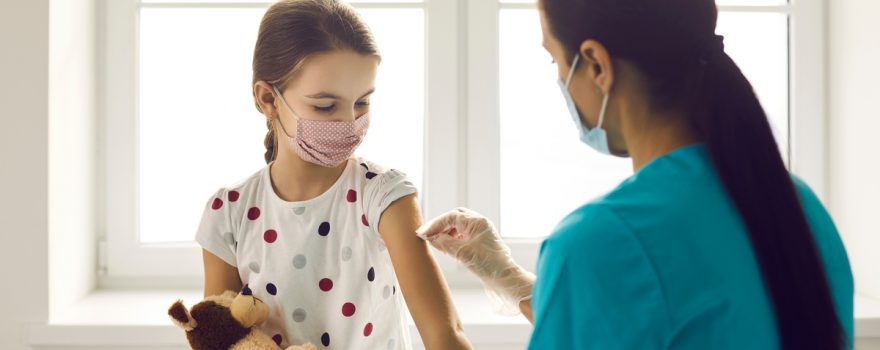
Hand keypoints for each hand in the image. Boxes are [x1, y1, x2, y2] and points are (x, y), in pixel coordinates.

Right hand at [417, 208, 534, 314]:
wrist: (504, 278)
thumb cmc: (489, 265)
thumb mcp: (463, 254)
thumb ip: (445, 243)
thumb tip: (430, 238)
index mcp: (478, 222)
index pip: (452, 216)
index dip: (436, 224)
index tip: (424, 233)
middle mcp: (479, 224)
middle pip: (454, 217)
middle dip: (439, 225)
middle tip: (427, 234)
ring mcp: (480, 232)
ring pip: (457, 226)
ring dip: (445, 231)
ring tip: (434, 241)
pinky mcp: (479, 240)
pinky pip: (461, 234)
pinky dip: (451, 238)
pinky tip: (444, 244)